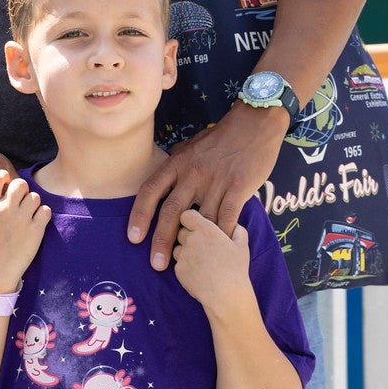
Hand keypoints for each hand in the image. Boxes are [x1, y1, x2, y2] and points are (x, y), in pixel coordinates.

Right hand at [0, 172, 49, 293]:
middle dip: (22, 191)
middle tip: (21, 202)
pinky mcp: (35, 230)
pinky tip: (37, 223)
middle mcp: (4, 209)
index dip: (5, 178)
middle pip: (20, 184)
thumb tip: (3, 194)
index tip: (7, 184)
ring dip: (33, 204)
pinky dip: (43, 215)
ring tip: (28, 215)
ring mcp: (21, 219)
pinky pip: (46, 210)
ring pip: (34, 196)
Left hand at [127, 103, 285, 269]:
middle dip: (162, 240)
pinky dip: (222, 234)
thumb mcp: (191, 145)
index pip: (150, 191)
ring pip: (200, 218)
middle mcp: (192, 173)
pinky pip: (227, 215)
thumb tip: (163, 174)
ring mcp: (215, 180)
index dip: (140, 215)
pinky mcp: (238, 186)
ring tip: (188, 263)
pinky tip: (219, 248)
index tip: (133, 237)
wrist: (254, 124)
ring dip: (193, 243)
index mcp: (177, 163)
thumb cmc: (221, 137)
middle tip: (156, 264)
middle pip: (171, 211)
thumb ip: (177, 162)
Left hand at [171, 208, 255, 311]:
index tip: (198, 226)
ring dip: (185, 251)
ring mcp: (183, 255)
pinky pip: (178, 263)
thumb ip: (237, 230)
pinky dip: (185, 266)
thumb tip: (234, 225)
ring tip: (201, 261)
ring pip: (177, 247)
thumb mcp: (242, 246)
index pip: (186, 215)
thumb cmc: (236, 269)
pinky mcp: (178, 270)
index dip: (191, 220)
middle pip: (181, 231)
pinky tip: (198, 272)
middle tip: (202, 246)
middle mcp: (191, 239)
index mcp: (206, 230)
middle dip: (188, 236)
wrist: (226, 295)